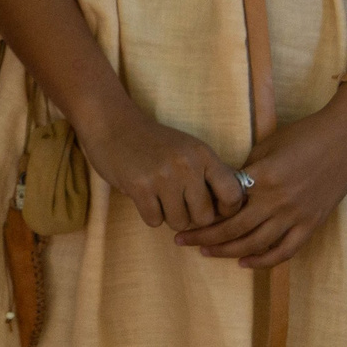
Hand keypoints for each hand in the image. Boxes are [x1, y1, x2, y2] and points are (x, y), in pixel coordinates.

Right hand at [78, 99, 251, 231]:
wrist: (111, 123)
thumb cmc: (152, 141)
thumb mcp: (187, 148)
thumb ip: (209, 172)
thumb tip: (234, 202)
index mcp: (203, 154)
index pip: (233, 194)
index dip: (226, 209)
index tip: (212, 207)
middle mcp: (187, 165)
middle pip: (205, 217)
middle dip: (191, 217)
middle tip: (178, 203)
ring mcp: (163, 176)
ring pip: (179, 222)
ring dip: (169, 217)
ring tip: (159, 198)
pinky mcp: (140, 187)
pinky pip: (154, 221)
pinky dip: (149, 215)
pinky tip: (143, 197)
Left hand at [175, 86, 346, 268]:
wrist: (344, 138)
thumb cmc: (303, 135)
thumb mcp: (266, 147)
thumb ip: (246, 171)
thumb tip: (225, 189)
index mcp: (262, 177)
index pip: (224, 204)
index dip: (202, 214)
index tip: (183, 218)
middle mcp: (277, 201)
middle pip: (233, 229)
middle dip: (204, 238)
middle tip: (182, 240)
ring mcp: (296, 215)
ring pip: (255, 244)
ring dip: (227, 251)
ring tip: (206, 252)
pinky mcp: (311, 224)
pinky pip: (285, 251)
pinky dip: (263, 261)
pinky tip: (244, 263)